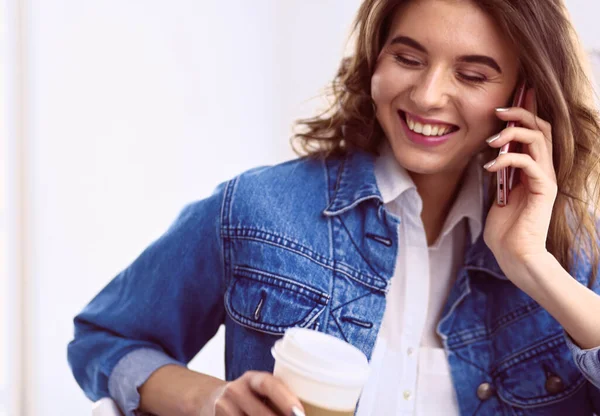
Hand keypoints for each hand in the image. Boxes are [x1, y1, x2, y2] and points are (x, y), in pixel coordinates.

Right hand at [201, 371, 304, 415]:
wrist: (214, 400)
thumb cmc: (252, 397)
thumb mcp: (262, 392)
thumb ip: (280, 400)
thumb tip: (310, 413)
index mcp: (252, 379)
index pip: (268, 385)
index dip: (285, 400)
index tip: (300, 414)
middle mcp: (235, 391)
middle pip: (259, 413)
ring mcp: (224, 408)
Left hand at [482, 88, 557, 275]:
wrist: (514, 254)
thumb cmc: (504, 229)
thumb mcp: (497, 194)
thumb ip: (499, 173)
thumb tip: (489, 154)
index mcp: (533, 168)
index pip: (534, 132)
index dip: (525, 112)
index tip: (508, 97)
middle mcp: (543, 169)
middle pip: (541, 127)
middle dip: (521, 113)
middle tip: (499, 110)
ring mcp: (546, 178)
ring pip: (539, 139)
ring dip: (514, 133)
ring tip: (492, 139)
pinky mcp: (544, 189)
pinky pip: (529, 163)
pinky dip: (507, 159)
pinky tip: (490, 166)